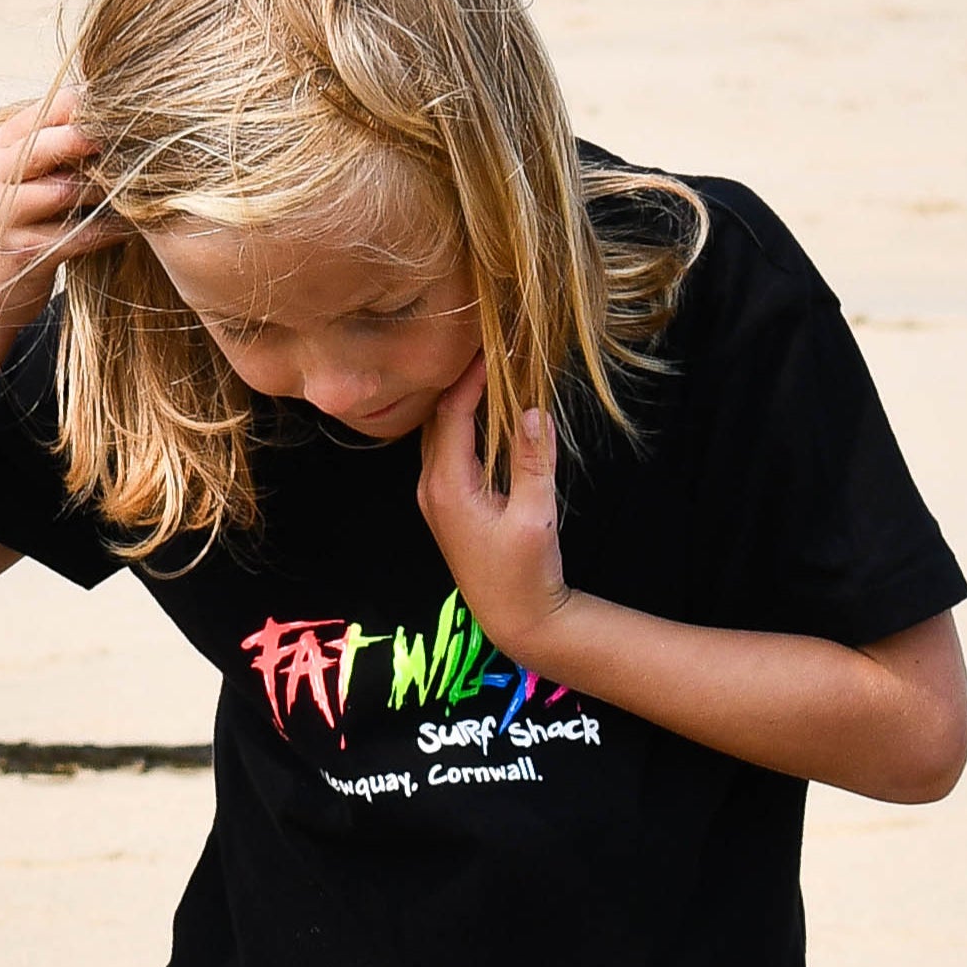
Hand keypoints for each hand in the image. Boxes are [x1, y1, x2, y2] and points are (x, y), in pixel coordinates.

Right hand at [0, 86, 118, 336]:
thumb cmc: (20, 223)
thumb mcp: (27, 176)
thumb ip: (61, 145)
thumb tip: (125, 113)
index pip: (55, 105)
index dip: (99, 109)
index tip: (135, 118)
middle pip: (59, 141)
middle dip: (104, 143)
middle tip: (145, 147)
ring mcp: (1, 213)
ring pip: (69, 189)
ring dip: (110, 191)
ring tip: (142, 190)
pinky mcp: (22, 252)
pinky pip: (80, 235)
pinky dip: (111, 230)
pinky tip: (132, 227)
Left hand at [416, 359, 570, 664]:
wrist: (514, 617)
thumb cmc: (525, 572)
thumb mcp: (535, 515)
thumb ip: (533, 461)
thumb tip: (532, 410)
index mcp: (447, 487)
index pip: (450, 415)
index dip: (469, 379)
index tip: (490, 348)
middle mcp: (431, 488)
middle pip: (437, 419)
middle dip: (459, 382)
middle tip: (488, 349)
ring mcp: (435, 497)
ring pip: (439, 434)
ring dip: (459, 403)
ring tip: (487, 371)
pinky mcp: (447, 504)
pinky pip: (448, 451)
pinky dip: (463, 425)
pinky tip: (485, 412)